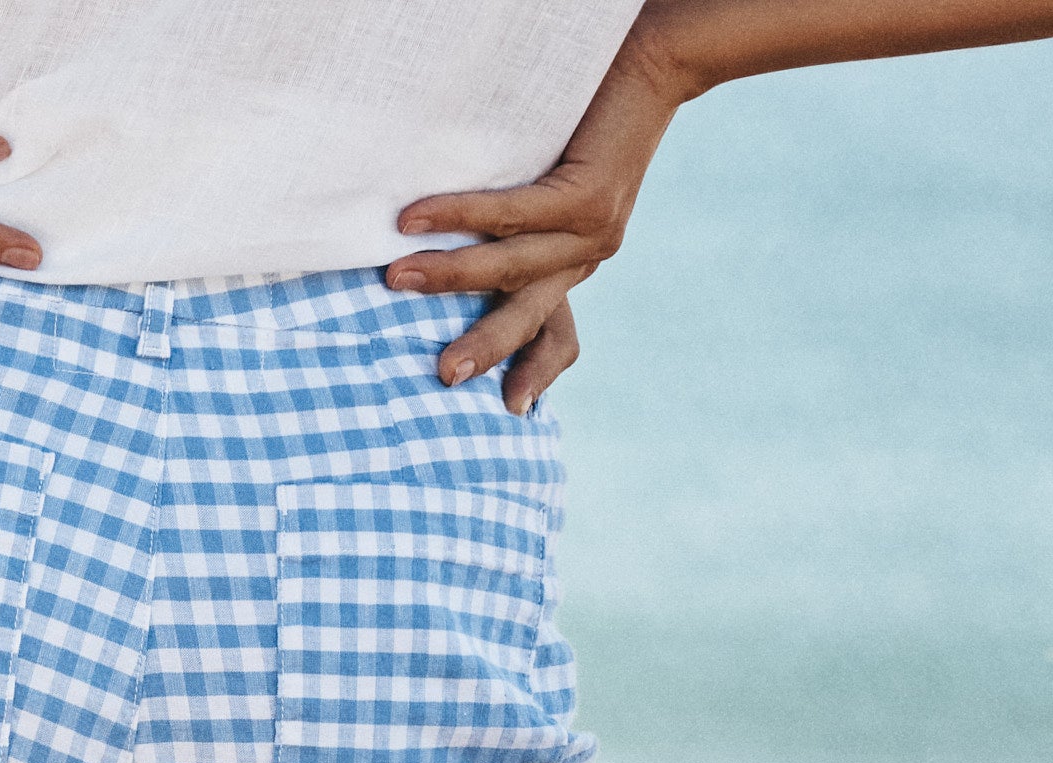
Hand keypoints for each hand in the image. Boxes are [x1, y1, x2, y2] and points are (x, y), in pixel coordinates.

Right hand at [384, 16, 693, 407]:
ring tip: (397, 278)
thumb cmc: (591, 117)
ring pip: (510, 268)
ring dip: (449, 276)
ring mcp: (592, 230)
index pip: (561, 332)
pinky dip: (458, 216)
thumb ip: (521, 224)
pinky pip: (510, 215)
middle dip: (483, 347)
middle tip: (442, 377)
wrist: (656, 62)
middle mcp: (589, 253)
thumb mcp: (556, 182)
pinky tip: (417, 219)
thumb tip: (455, 242)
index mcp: (580, 259)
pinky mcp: (587, 197)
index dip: (537, 370)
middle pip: (528, 314)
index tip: (514, 410)